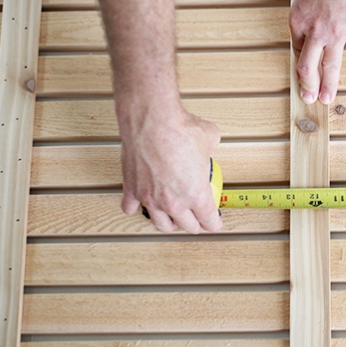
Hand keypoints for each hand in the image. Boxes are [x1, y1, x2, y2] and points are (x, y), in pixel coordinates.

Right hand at [119, 101, 222, 233]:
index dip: (214, 223)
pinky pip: (131, 207)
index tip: (214, 222)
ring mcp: (151, 198)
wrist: (152, 120)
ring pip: (161, 224)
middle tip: (198, 221)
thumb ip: (211, 148)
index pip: (209, 220)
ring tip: (173, 220)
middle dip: (195, 226)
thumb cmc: (180, 130)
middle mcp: (174, 202)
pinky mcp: (132, 190)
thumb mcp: (210, 138)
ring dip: (170, 224)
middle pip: (187, 226)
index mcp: (196, 194)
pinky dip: (136, 208)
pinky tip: (140, 205)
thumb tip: (209, 144)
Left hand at [289, 0, 345, 104]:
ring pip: (330, 67)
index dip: (300, 58)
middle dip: (307, 86)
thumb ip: (311, 10)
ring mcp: (336, 35)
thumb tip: (317, 20)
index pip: (296, 46)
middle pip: (307, 67)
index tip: (302, 70)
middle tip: (309, 98)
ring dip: (328, 86)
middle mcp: (314, 31)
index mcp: (297, 18)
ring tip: (328, 99)